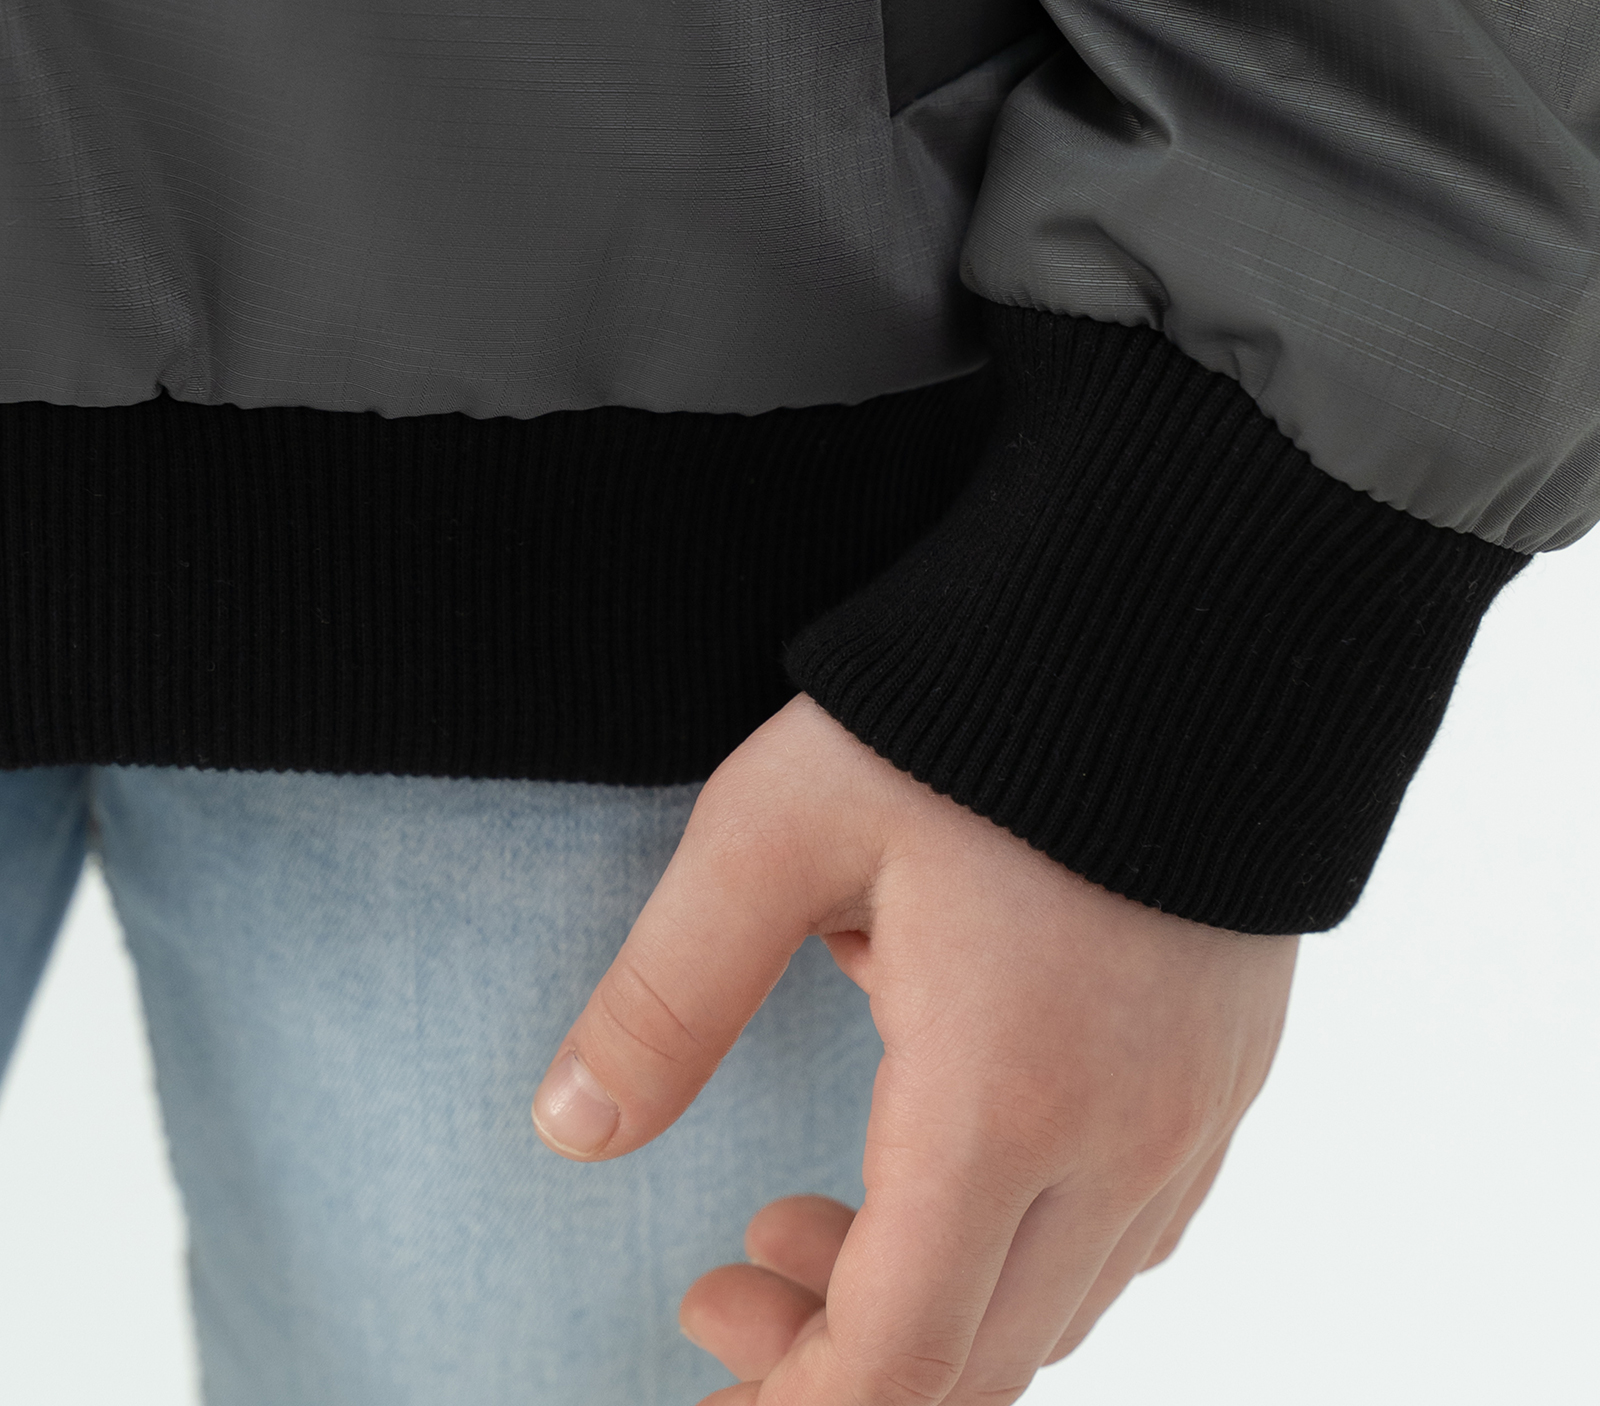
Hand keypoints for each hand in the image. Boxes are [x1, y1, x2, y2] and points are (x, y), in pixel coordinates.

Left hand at [532, 693, 1298, 1402]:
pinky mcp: (1225, 1073)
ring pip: (1050, 1311)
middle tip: (721, 1281)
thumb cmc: (968, 712)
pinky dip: (1012, 1254)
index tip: (701, 1360)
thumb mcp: (780, 827)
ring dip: (921, 1309)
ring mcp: (1193, 1116)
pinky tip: (945, 1162)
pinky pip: (1122, 1237)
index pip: (897, 1371)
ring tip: (800, 1221)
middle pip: (975, 1369)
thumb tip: (568, 1131)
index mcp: (1002, 1097)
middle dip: (830, 1364)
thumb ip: (671, 993)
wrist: (1179, 620)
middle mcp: (1121, 1141)